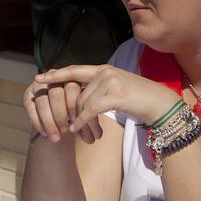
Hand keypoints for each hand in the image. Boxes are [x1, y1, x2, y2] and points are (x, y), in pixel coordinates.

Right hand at [23, 76, 100, 144]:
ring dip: (49, 121)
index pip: (72, 87)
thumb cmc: (76, 115)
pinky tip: (45, 134)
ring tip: (56, 137)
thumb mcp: (84, 116)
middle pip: (56, 93)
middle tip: (66, 131)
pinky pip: (31, 108)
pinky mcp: (28, 96)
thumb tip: (94, 138)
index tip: (75, 120)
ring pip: (43, 101)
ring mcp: (40, 86)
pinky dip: (38, 122)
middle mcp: (54, 79)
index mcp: (71, 78)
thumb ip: (88, 122)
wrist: (60, 118)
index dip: (73, 104)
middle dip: (61, 114)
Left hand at [34, 65, 183, 135]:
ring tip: (79, 131)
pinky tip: (77, 129)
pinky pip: (91, 109)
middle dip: (73, 111)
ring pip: (84, 102)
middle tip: (69, 125)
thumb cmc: (140, 101)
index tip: (39, 78)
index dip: (56, 74)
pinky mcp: (116, 94)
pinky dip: (82, 120)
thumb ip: (100, 89)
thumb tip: (81, 97)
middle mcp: (106, 71)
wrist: (161, 105)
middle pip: (79, 93)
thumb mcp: (117, 90)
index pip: (75, 70)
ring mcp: (111, 81)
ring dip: (80, 119)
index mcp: (105, 69)